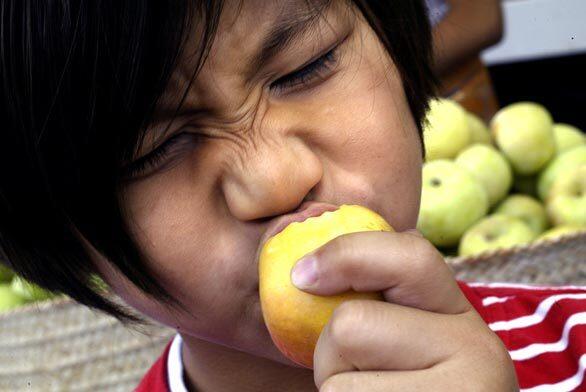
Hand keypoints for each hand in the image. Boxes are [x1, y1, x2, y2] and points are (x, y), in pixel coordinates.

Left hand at [292, 230, 518, 390]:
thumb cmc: (401, 383)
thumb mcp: (403, 341)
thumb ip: (379, 301)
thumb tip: (314, 256)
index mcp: (460, 314)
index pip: (411, 255)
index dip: (345, 254)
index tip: (302, 276)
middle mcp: (477, 348)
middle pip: (351, 325)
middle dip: (329, 355)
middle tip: (354, 379)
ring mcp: (465, 391)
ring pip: (338, 383)